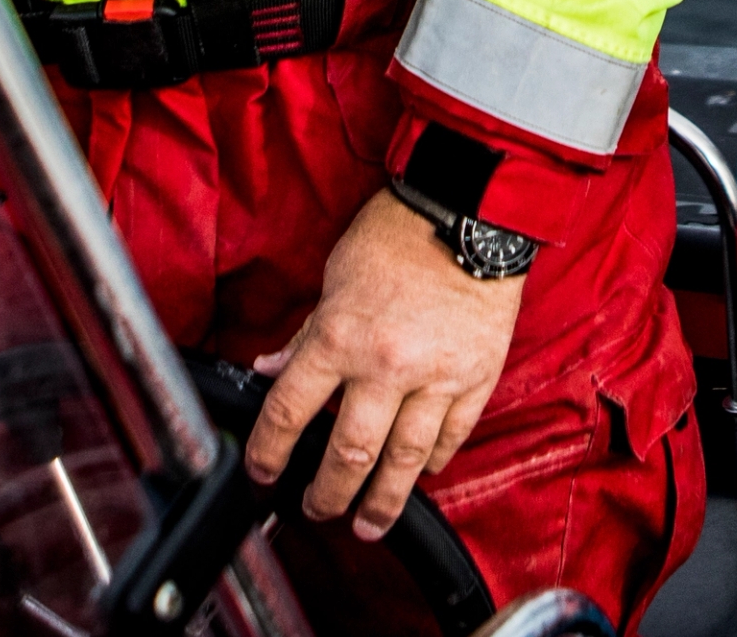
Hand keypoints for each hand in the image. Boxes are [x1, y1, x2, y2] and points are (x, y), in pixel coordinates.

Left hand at [244, 188, 524, 541]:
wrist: (468, 212)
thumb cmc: (398, 235)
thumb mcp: (335, 277)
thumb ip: (306, 333)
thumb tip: (271, 371)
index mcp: (340, 337)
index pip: (289, 412)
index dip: (268, 452)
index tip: (262, 472)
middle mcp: (385, 365)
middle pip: (347, 454)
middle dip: (326, 494)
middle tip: (315, 509)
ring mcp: (435, 376)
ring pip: (403, 460)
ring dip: (382, 501)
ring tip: (368, 524)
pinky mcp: (475, 378)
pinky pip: (452, 435)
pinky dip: (435, 461)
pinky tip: (423, 475)